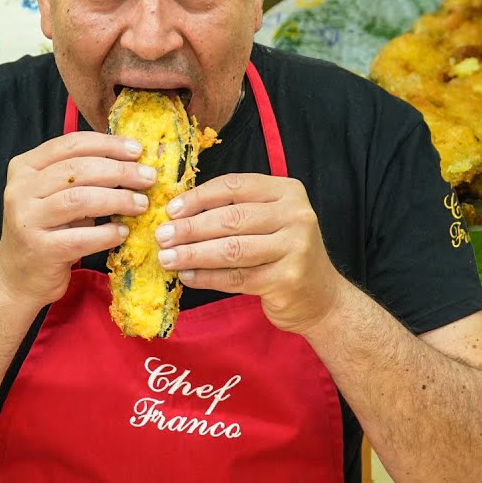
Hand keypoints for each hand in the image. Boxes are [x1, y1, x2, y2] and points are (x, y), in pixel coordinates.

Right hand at [0, 132, 155, 307]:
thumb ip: (85, 175)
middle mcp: (20, 190)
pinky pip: (81, 237)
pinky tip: (123, 232)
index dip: (108, 144)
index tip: (138, 150)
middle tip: (148, 178)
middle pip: (78, 170)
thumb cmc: (49, 229)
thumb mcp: (58, 194)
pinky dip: (108, 233)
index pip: (70, 144)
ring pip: (79, 199)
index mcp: (25, 167)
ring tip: (142, 204)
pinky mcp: (40, 250)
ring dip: (118, 200)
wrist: (19, 276)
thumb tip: (134, 159)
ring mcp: (26, 220)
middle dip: (120, 171)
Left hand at [154, 173, 343, 333]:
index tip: (171, 210)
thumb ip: (236, 210)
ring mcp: (296, 248)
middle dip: (191, 229)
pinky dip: (207, 277)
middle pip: (232, 219)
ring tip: (167, 258)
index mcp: (289, 192)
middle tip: (162, 237)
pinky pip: (237, 278)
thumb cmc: (284, 253)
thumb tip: (179, 211)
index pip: (236, 186)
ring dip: (194, 254)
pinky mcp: (287, 279)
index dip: (199, 197)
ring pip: (232, 250)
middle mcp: (297, 216)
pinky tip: (188, 277)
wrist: (320, 296)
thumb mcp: (270, 221)